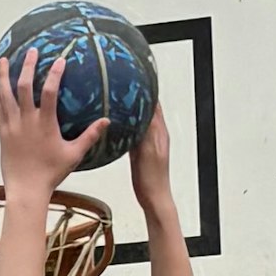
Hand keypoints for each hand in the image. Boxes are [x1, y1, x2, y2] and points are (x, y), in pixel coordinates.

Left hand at [0, 43, 105, 196]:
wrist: (26, 189)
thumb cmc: (51, 173)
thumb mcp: (74, 154)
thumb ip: (90, 136)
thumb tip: (107, 121)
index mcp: (45, 124)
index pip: (50, 92)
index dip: (55, 74)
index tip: (59, 60)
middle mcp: (26, 121)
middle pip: (24, 87)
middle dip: (28, 66)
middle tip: (32, 51)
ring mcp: (11, 126)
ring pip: (4, 95)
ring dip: (3, 75)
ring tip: (3, 59)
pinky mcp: (2, 132)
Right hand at [128, 97, 178, 231]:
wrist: (153, 198)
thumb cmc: (152, 178)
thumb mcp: (147, 150)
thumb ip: (145, 129)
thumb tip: (141, 108)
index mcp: (160, 131)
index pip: (155, 104)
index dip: (147, 90)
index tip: (137, 78)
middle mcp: (155, 134)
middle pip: (146, 109)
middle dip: (137, 97)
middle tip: (122, 85)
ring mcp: (148, 142)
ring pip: (139, 120)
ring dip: (131, 110)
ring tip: (117, 100)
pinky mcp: (140, 151)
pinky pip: (133, 132)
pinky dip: (126, 124)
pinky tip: (115, 124)